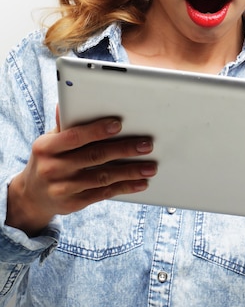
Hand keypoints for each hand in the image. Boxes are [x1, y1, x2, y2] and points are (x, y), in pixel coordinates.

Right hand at [6, 107, 154, 236]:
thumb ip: (65, 125)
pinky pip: (103, 194)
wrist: (32, 196)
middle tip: (147, 145)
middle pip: (94, 156)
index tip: (119, 124)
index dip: (97, 130)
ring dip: (130, 172)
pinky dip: (124, 187)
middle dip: (124, 150)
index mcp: (46, 147)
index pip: (74, 136)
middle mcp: (52, 168)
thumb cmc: (50, 159)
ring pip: (102, 177)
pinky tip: (141, 182)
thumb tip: (67, 102)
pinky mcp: (73, 203)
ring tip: (151, 166)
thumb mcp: (50, 141)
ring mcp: (62, 188)